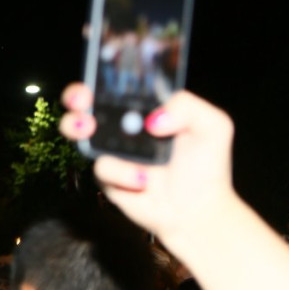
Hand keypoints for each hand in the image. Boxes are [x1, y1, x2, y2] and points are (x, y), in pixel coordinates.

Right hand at [59, 83, 234, 248]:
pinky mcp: (106, 178)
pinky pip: (103, 168)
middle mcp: (122, 128)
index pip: (116, 86)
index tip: (96, 81)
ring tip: (101, 138)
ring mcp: (111, 152)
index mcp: (144, 110)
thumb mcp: (213, 125)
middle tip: (84, 105)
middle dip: (75, 101)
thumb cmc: (206, 166)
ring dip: (86, 136)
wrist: (198, 209)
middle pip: (85, 105)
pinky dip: (124, 173)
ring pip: (80, 137)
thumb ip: (188, 107)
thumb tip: (153, 119)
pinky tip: (143, 180)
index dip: (98, 80)